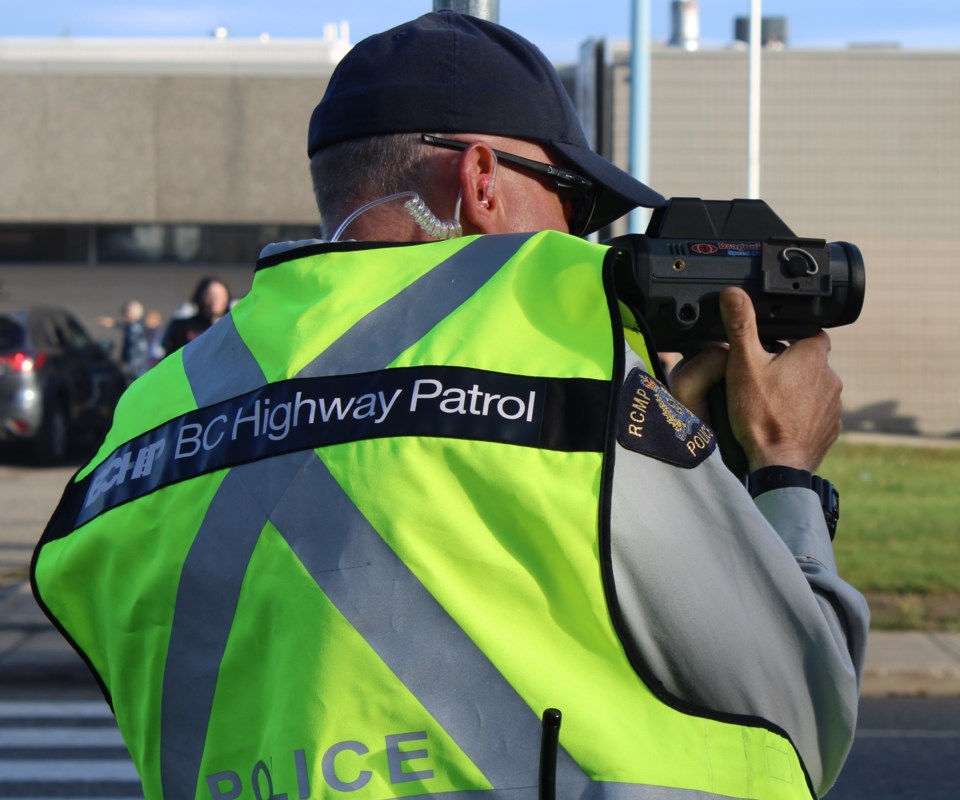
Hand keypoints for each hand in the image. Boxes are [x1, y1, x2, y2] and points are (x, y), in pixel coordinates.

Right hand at [720, 287, 841, 471]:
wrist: (779, 464)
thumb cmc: (761, 414)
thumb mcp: (744, 365)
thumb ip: (741, 326)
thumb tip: (733, 293)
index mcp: (813, 355)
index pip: (810, 332)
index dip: (792, 335)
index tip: (773, 345)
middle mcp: (831, 377)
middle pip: (812, 361)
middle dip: (792, 365)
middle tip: (764, 376)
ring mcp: (834, 405)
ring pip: (815, 388)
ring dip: (799, 391)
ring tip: (770, 402)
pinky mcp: (831, 429)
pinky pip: (818, 414)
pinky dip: (803, 415)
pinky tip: (782, 422)